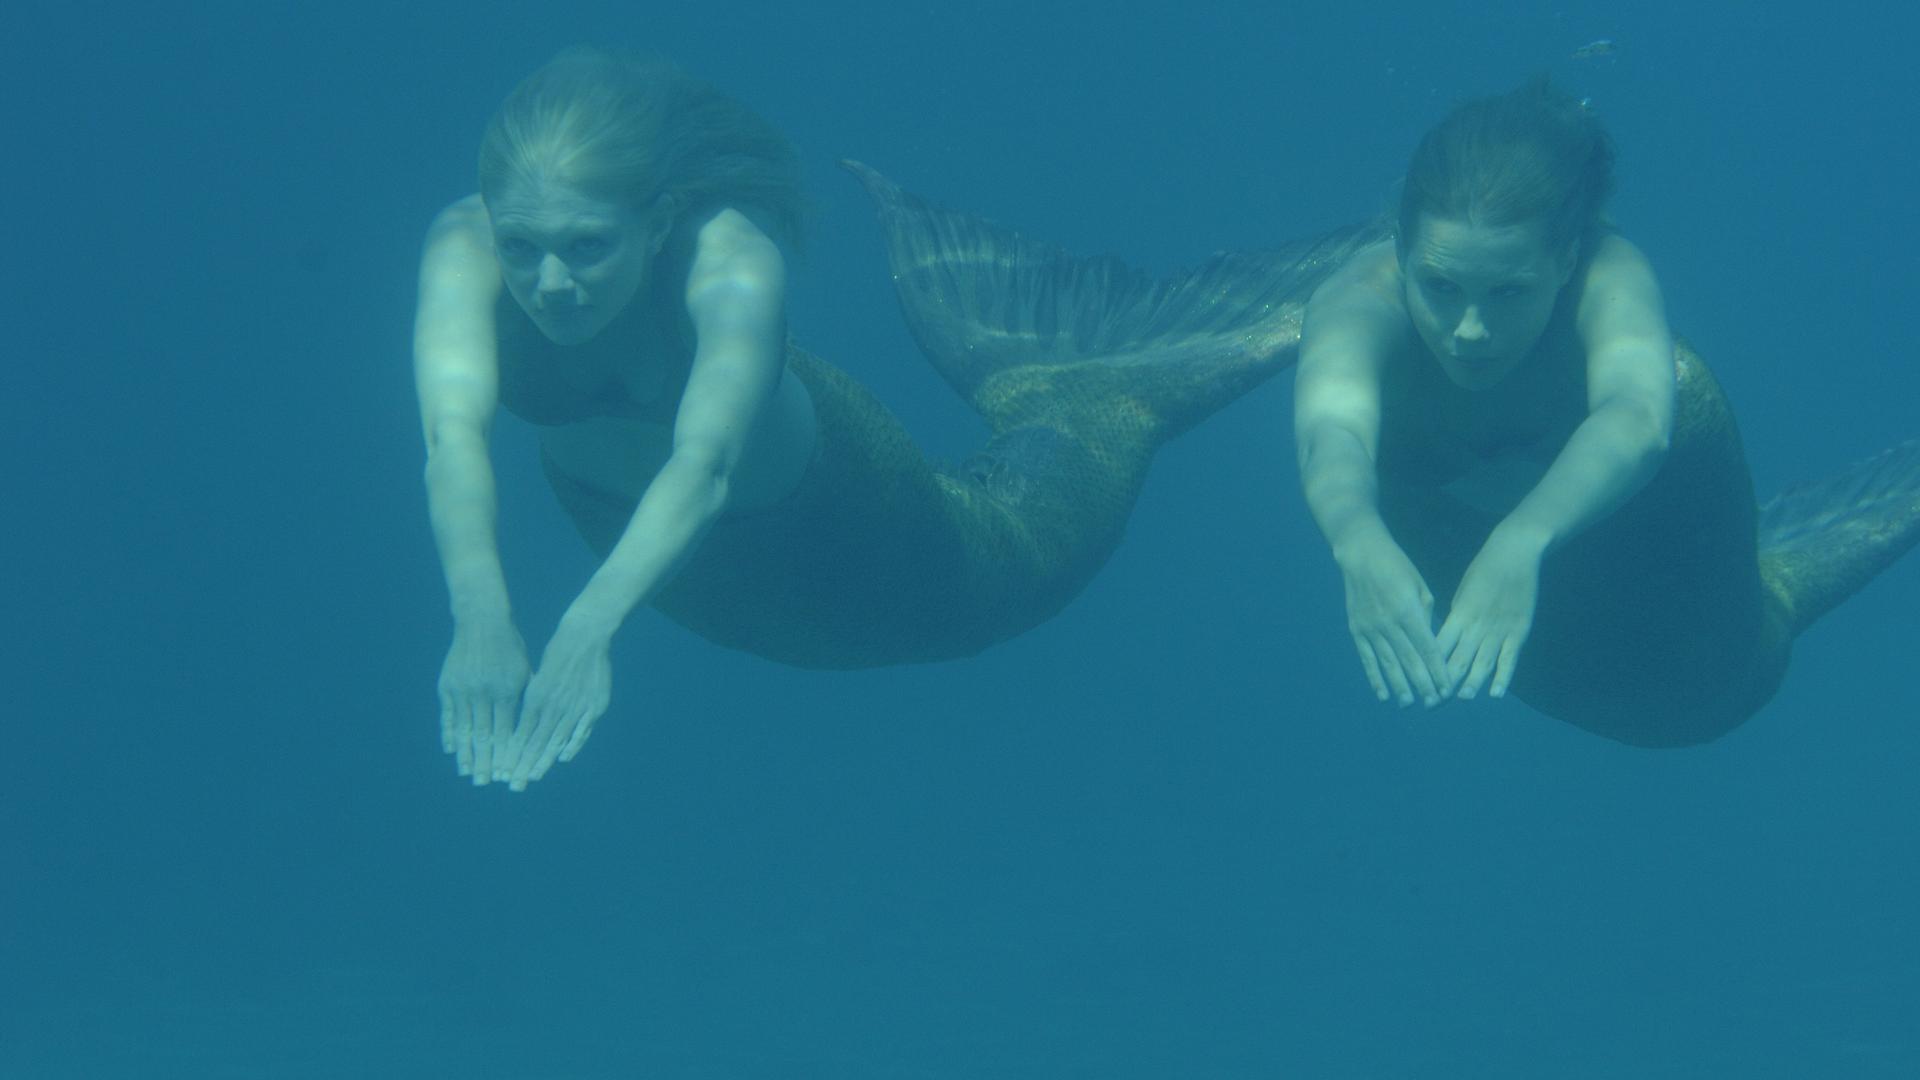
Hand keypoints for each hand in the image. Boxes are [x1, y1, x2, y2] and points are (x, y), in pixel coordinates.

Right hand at [438, 619, 529, 784]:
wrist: (481, 620)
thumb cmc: (510, 647)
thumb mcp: (524, 671)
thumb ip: (525, 699)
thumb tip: (530, 728)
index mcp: (506, 691)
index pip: (506, 731)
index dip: (505, 754)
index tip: (505, 773)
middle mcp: (483, 693)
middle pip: (484, 735)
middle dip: (484, 761)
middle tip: (484, 783)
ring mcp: (463, 690)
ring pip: (464, 729)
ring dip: (465, 753)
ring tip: (467, 773)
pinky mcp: (447, 686)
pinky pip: (448, 716)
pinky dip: (450, 734)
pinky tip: (451, 750)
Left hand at [505, 617, 613, 790]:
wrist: (586, 636)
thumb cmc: (557, 653)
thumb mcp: (537, 676)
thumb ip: (532, 701)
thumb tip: (521, 725)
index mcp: (536, 696)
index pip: (521, 734)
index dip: (512, 754)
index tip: (503, 771)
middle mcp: (554, 705)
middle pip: (536, 742)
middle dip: (524, 765)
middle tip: (514, 785)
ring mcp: (575, 706)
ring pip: (557, 740)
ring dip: (544, 760)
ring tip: (534, 776)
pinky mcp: (594, 705)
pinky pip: (582, 731)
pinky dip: (572, 745)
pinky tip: (563, 758)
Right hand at [1335, 534, 1452, 707]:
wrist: (1361, 554)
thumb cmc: (1397, 567)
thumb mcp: (1420, 587)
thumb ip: (1425, 617)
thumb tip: (1429, 645)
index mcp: (1408, 611)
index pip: (1427, 649)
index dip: (1438, 671)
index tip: (1448, 689)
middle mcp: (1388, 623)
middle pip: (1409, 660)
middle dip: (1423, 684)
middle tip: (1434, 704)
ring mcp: (1370, 628)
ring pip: (1388, 663)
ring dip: (1400, 686)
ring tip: (1410, 703)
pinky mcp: (1357, 630)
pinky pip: (1367, 659)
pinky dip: (1374, 678)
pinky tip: (1383, 694)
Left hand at [1436, 526, 1545, 698]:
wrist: (1514, 553)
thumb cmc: (1483, 571)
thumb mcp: (1462, 592)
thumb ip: (1455, 618)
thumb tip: (1444, 640)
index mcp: (1458, 615)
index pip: (1438, 647)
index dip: (1428, 668)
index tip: (1418, 685)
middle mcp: (1476, 625)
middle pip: (1457, 660)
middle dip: (1444, 684)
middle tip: (1432, 704)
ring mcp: (1498, 630)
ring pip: (1482, 662)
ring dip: (1471, 683)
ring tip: (1461, 699)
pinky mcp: (1518, 632)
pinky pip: (1509, 658)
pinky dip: (1502, 676)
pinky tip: (1495, 693)